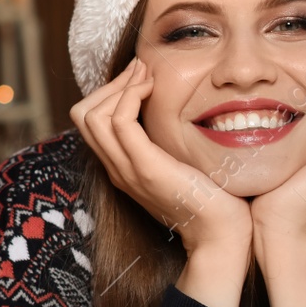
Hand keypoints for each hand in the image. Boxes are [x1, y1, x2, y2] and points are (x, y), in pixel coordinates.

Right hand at [70, 57, 252, 255]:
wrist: (222, 236)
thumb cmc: (214, 199)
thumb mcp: (184, 163)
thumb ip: (170, 143)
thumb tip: (177, 112)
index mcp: (122, 167)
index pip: (90, 121)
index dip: (110, 91)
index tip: (141, 76)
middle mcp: (117, 168)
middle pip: (83, 115)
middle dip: (110, 83)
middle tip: (142, 70)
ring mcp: (127, 170)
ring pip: (92, 116)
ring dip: (119, 85)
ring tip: (147, 76)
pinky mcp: (146, 169)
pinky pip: (120, 122)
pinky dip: (131, 96)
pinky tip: (153, 90)